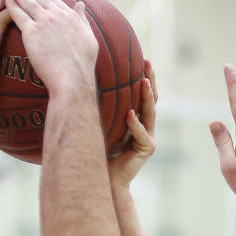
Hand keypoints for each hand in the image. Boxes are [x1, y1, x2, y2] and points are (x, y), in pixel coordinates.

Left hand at [3, 0, 98, 99]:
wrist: (72, 79)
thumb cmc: (82, 64)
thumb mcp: (89, 38)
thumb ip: (82, 19)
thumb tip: (80, 5)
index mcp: (70, 16)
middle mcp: (56, 15)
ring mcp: (43, 22)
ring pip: (26, 0)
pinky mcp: (32, 33)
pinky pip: (18, 15)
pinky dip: (11, 5)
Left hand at [108, 60, 157, 189]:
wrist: (103, 177)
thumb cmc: (98, 151)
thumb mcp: (100, 124)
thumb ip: (101, 107)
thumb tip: (83, 80)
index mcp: (136, 119)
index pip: (142, 94)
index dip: (143, 76)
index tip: (140, 58)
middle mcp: (145, 125)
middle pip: (151, 98)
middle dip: (150, 79)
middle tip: (146, 62)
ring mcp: (148, 137)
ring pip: (150, 113)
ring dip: (147, 96)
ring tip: (143, 81)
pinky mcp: (147, 149)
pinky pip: (142, 134)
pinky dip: (135, 124)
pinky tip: (129, 113)